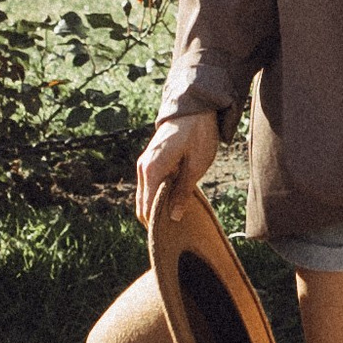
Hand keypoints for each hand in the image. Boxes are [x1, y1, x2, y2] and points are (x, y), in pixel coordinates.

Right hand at [135, 108, 219, 224]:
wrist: (196, 105)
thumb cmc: (199, 133)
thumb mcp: (197, 165)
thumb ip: (183, 191)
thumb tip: (174, 217)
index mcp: (152, 169)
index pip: (147, 208)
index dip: (156, 225)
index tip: (171, 237)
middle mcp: (143, 167)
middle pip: (143, 205)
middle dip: (156, 219)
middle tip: (176, 229)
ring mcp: (145, 163)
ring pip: (146, 196)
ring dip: (158, 206)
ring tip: (178, 215)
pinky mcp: (151, 160)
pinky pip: (150, 185)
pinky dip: (159, 195)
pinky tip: (175, 199)